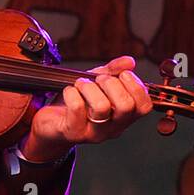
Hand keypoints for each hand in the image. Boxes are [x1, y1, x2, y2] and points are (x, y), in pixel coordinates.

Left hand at [21, 55, 153, 161]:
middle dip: (111, 84)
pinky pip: (77, 109)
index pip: (144, 106)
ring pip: (101, 107)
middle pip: (126, 106)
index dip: (136, 86)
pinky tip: (69, 91)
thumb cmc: (76, 104)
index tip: (122, 74)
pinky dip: (72, 93)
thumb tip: (130, 61)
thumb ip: (112, 72)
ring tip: (80, 84)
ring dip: (89, 87)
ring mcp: (93, 133)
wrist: (50, 125)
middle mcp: (113, 128)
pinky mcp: (73, 132)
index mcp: (124, 117)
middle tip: (98, 79)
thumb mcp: (95, 84)